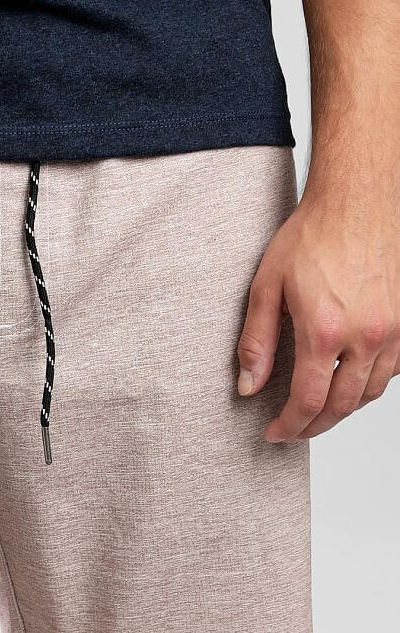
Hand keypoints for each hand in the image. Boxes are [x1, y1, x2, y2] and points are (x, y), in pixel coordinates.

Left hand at [237, 174, 398, 441]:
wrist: (358, 199)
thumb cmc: (313, 235)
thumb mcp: (266, 288)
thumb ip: (256, 343)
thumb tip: (248, 386)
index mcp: (326, 330)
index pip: (308, 401)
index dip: (289, 425)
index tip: (274, 433)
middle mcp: (367, 335)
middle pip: (342, 406)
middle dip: (314, 426)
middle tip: (293, 431)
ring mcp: (394, 329)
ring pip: (371, 392)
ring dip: (342, 409)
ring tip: (317, 412)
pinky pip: (393, 371)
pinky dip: (369, 385)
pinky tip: (348, 383)